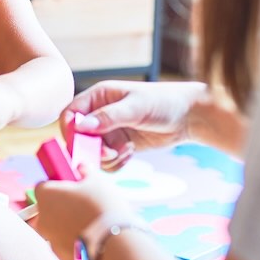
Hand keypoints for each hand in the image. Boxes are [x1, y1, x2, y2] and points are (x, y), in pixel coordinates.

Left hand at [34, 172, 133, 259]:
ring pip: (57, 229)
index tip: (73, 187)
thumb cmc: (103, 209)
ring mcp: (50, 241)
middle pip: (49, 209)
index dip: (58, 185)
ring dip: (69, 226)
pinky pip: (67, 246)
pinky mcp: (61, 259)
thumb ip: (86, 172)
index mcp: (46, 196)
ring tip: (94, 225)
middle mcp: (42, 219)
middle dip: (63, 207)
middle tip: (85, 206)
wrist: (115, 248)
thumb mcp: (98, 182)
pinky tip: (95, 241)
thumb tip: (81, 168)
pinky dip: (76, 243)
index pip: (43, 186)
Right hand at [61, 80, 207, 170]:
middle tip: (108, 153)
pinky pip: (107, 161)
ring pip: (93, 152)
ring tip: (126, 151)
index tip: (79, 143)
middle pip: (79, 137)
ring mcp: (110, 131)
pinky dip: (116, 163)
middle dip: (91, 148)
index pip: (71, 113)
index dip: (69, 129)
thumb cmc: (164, 102)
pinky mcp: (120, 146)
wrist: (190, 117)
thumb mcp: (136, 107)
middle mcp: (100, 114)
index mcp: (99, 97)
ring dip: (106, 158)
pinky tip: (130, 154)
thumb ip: (108, 117)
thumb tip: (82, 126)